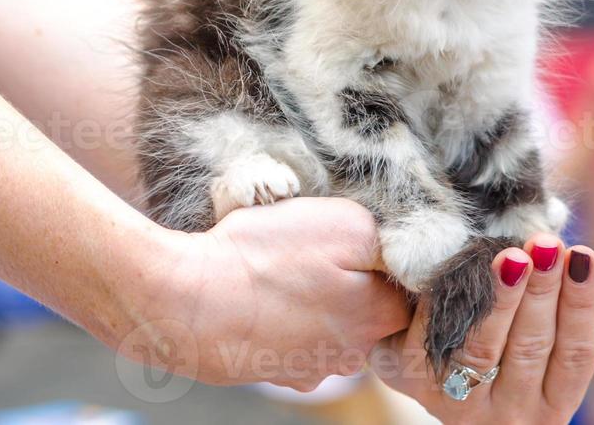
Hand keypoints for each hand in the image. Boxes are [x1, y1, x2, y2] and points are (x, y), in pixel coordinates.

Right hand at [129, 197, 411, 390]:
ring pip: (326, 324)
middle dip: (346, 280)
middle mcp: (349, 356)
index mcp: (376, 318)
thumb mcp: (344, 223)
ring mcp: (307, 369)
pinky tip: (257, 292)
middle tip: (311, 250)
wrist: (187, 301)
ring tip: (278, 269)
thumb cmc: (264, 258)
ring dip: (311, 299)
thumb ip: (388, 240)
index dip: (381, 258)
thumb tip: (405, 254)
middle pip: (365, 309)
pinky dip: (278, 315)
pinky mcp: (269, 369)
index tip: (354, 239)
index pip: (404, 289)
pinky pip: (288, 336)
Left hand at [372, 236, 593, 423]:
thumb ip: (563, 309)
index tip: (582, 255)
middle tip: (546, 244)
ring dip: (501, 299)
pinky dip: (449, 304)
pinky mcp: (417, 382)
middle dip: (542, 291)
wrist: (426, 366)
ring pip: (484, 349)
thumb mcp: (539, 335)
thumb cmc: (498, 339)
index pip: (577, 355)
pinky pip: (434, 338)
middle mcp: (511, 413)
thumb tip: (589, 276)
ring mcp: (462, 404)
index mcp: (550, 402)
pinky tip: (458, 270)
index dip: (582, 305)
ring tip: (512, 255)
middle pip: (532, 348)